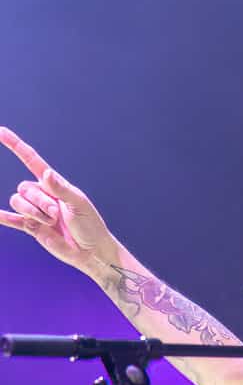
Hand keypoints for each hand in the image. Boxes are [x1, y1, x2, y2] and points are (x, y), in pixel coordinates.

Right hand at [0, 127, 116, 275]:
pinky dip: (3, 218)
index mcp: (53, 184)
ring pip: (18, 202)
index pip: (31, 160)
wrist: (92, 251)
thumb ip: (61, 188)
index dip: (15, 146)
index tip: (0, 132)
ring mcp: (36, 212)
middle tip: (56, 214)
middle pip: (25, 189)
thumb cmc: (90, 225)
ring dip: (32, 212)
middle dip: (39, 202)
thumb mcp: (78, 204)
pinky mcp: (33, 228)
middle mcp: (42, 195)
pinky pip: (13, 221)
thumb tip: (46, 173)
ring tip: (50, 222)